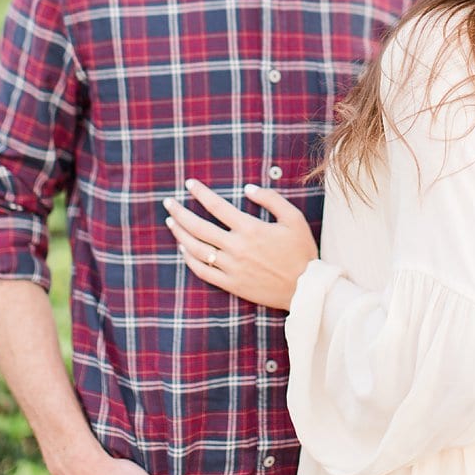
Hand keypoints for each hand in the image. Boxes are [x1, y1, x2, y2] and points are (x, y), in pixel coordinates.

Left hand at [163, 179, 316, 310]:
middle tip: (168, 202)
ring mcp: (232, 268)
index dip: (200, 193)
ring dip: (180, 234)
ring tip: (171, 222)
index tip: (189, 184)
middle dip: (179, 212)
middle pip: (198, 227)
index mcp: (250, 229)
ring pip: (196, 249)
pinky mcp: (231, 284)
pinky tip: (183, 249)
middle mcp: (237, 248)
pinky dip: (189, 259)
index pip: (216, 206)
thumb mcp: (293, 219)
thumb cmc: (302, 252)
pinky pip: (203, 272)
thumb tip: (247, 189)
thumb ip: (271, 199)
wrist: (306, 290)